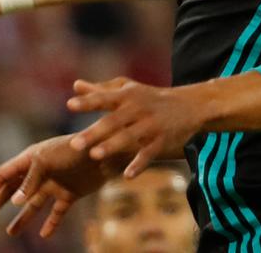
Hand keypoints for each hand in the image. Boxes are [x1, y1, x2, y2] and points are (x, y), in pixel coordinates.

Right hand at [0, 134, 121, 237]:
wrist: (108, 151)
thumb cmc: (76, 149)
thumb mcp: (48, 161)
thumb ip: (31, 181)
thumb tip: (13, 202)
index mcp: (32, 158)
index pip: (4, 175)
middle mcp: (42, 172)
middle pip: (15, 190)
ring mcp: (56, 183)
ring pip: (34, 204)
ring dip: (22, 218)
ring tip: (11, 232)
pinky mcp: (71, 193)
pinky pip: (58, 211)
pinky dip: (51, 223)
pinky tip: (45, 235)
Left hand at [67, 77, 203, 177]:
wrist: (191, 105)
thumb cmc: (150, 97)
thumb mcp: (129, 89)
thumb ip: (102, 89)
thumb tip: (75, 85)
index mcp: (127, 96)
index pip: (104, 98)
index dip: (88, 101)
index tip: (69, 105)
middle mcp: (138, 109)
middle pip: (113, 121)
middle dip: (94, 132)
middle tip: (74, 144)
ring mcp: (151, 125)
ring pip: (130, 136)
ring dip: (113, 146)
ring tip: (95, 155)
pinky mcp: (163, 140)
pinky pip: (150, 153)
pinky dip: (139, 164)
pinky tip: (127, 175)